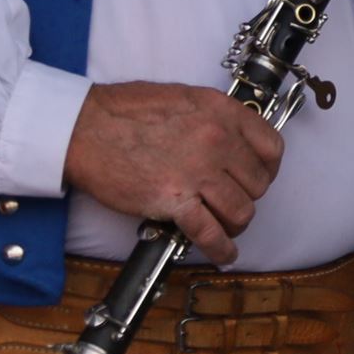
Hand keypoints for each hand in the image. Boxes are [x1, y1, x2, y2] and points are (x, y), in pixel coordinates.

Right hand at [61, 81, 282, 262]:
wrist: (81, 128)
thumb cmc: (124, 111)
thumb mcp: (185, 98)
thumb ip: (215, 118)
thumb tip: (232, 140)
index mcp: (224, 113)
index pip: (272, 148)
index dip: (268, 168)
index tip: (259, 176)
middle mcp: (218, 142)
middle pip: (257, 183)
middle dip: (247, 196)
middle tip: (231, 201)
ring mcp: (198, 172)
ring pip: (241, 210)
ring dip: (235, 223)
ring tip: (225, 226)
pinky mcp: (174, 201)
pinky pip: (210, 232)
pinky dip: (221, 249)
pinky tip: (223, 255)